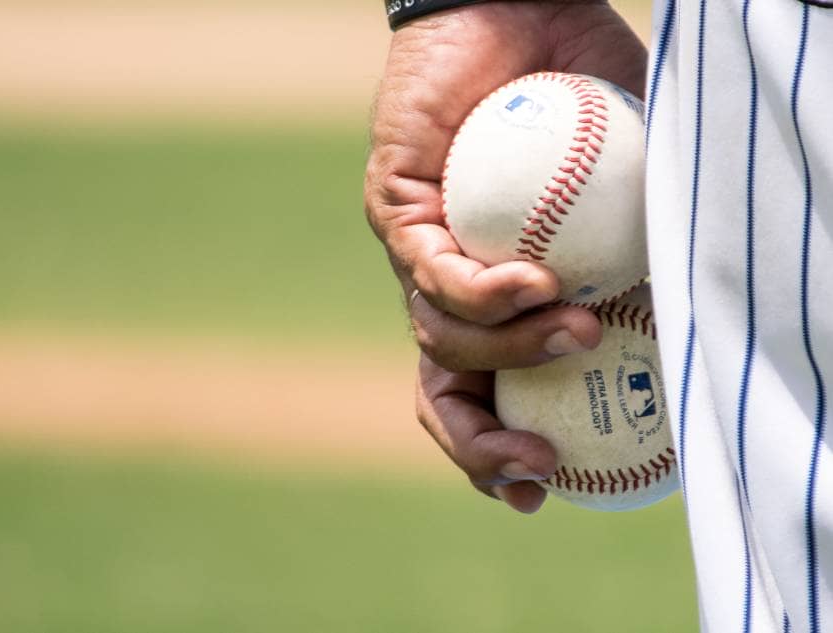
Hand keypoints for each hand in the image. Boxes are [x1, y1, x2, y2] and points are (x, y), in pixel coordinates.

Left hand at [365, 1, 647, 510]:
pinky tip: (535, 278)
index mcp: (496, 297)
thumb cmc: (585, 97)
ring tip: (576, 328)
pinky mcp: (395, 207)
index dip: (502, 451)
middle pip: (442, 391)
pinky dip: (485, 291)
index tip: (546, 488)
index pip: (484, 393)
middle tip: (537, 467)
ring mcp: (419, 250)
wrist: (521, 13)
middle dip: (481, 446)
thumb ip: (656, 245)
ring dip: (512, 353)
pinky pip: (430, 270)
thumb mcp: (637, 185)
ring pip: (440, 339)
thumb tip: (698, 312)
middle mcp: (449, 285)